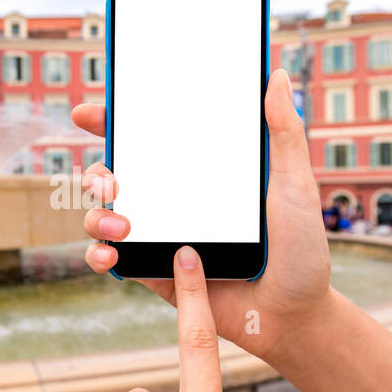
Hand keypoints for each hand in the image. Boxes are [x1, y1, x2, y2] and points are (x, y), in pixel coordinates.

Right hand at [71, 68, 330, 367]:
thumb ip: (283, 133)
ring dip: (97, 215)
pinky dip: (99, 254)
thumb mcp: (295, 184)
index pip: (150, 139)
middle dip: (97, 172)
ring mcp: (160, 237)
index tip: (90, 113)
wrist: (294, 315)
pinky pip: (112, 260)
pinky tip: (110, 254)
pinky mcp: (155, 273)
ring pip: (104, 216)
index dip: (114, 121)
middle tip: (111, 180)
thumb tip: (275, 76)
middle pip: (115, 174)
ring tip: (123, 225)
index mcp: (200, 172)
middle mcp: (173, 201)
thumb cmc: (300, 248)